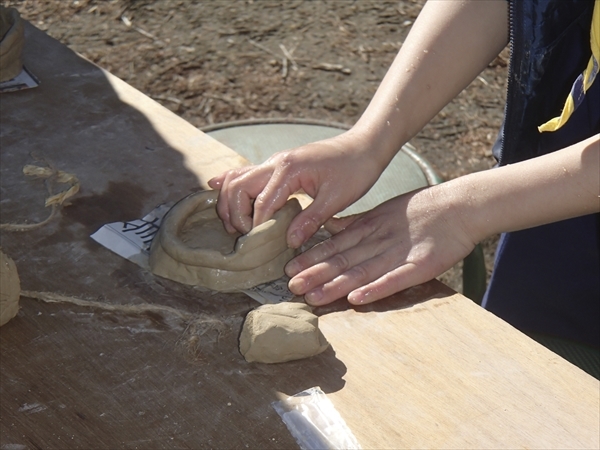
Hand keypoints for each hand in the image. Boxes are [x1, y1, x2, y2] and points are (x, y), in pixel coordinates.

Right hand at [208, 130, 385, 247]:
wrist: (363, 147)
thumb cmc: (354, 170)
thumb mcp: (336, 199)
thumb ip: (310, 219)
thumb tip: (289, 242)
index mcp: (288, 170)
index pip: (261, 203)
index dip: (256, 227)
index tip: (258, 245)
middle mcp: (275, 162)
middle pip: (238, 187)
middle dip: (234, 214)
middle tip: (244, 237)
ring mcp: (274, 161)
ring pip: (237, 178)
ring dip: (229, 201)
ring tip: (235, 226)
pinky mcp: (277, 165)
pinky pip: (245, 172)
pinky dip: (230, 182)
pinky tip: (215, 189)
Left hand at [285, 185, 475, 305]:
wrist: (460, 205)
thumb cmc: (422, 209)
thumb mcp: (383, 212)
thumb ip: (356, 223)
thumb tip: (329, 227)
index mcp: (369, 229)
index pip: (335, 247)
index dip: (311, 259)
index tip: (289, 270)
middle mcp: (378, 242)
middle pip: (342, 260)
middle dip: (315, 274)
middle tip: (291, 287)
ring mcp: (398, 254)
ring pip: (361, 271)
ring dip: (335, 285)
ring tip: (313, 296)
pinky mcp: (420, 266)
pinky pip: (394, 279)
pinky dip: (375, 288)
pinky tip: (357, 298)